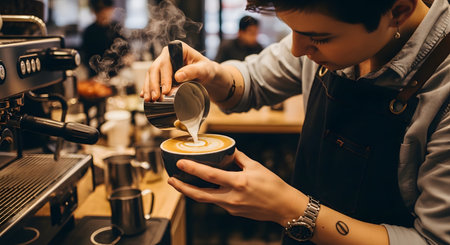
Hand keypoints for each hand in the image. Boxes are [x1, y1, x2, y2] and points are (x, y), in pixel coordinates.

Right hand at [140, 41, 218, 101]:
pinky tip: (143, 96)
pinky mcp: (160, 72)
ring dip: (148, 88)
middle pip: (155, 68)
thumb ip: (193, 71)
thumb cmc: (206, 70)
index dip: (164, 77)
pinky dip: (147, 88)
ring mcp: (162, 63)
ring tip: (149, 100)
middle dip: (154, 84)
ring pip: (151, 74)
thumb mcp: (204, 70)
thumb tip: (178, 76)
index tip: (166, 91)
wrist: (206, 75)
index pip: (167, 63)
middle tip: (155, 98)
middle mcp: (167, 54)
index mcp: (177, 49)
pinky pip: (151, 79)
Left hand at [168, 149, 307, 224]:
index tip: (181, 163)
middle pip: (200, 195)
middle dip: (182, 188)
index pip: (209, 176)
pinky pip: (217, 201)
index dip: (192, 169)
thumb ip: (239, 158)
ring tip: (182, 183)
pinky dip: (208, 194)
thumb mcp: (256, 166)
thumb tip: (228, 151)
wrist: (284, 207)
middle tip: (171, 180)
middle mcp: (232, 197)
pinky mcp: (233, 212)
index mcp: (238, 183)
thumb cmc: (273, 186)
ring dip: (192, 191)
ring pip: (206, 199)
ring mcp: (231, 207)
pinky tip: (204, 187)